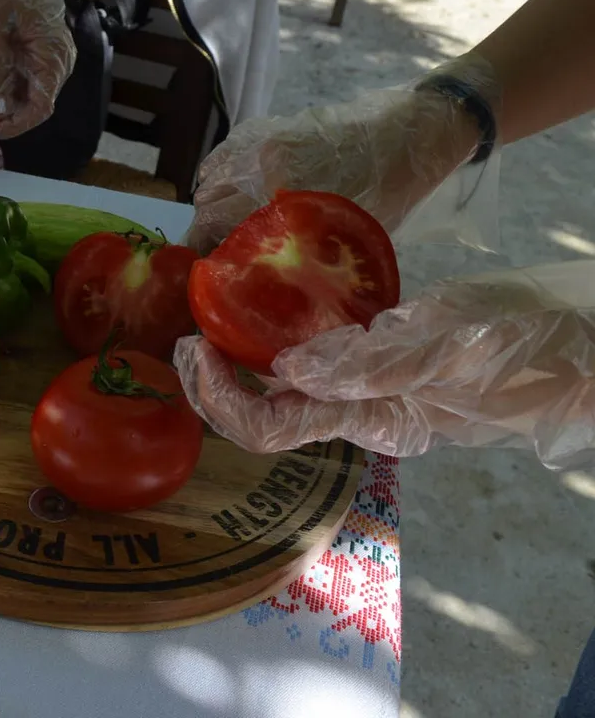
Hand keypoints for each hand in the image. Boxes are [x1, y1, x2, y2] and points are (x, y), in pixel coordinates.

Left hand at [173, 261, 594, 469]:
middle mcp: (363, 414)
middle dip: (212, 384)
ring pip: (285, 391)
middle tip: (185, 332)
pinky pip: (317, 365)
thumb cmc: (530, 347)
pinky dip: (277, 343)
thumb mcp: (455, 344)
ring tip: (211, 319)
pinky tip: (269, 311)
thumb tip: (289, 370)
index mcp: (372, 418)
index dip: (218, 398)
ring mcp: (374, 392)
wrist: (587, 349)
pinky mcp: (388, 366)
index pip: (268, 428)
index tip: (191, 349)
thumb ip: (374, 362)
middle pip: (265, 414)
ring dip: (237, 365)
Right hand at [186, 55, 501, 253]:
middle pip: (206, 204)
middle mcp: (258, 162)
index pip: (213, 226)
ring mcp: (259, 140)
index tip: (216, 269)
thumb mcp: (345, 238)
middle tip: (228, 251)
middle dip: (209, 231)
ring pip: (210, 178)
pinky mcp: (265, 126)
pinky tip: (240, 190)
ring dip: (215, 203)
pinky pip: (224, 155)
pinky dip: (223, 176)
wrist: (410, 133)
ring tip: (234, 222)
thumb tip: (261, 280)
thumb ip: (297, 255)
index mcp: (277, 193)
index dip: (208, 252)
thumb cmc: (388, 193)